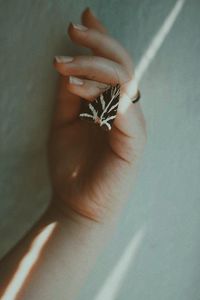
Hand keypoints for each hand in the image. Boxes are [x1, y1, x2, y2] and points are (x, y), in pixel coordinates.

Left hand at [48, 8, 146, 221]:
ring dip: (94, 64)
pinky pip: (121, 104)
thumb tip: (67, 64)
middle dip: (99, 43)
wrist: (77, 204)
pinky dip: (98, 90)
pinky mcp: (134, 139)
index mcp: (113, 106)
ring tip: (63, 62)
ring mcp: (133, 124)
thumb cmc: (72, 166)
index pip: (113, 66)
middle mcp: (127, 111)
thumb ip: (70, 94)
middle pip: (123, 65)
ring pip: (124, 79)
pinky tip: (74, 86)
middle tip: (74, 29)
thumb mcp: (64, 122)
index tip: (83, 19)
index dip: (102, 39)